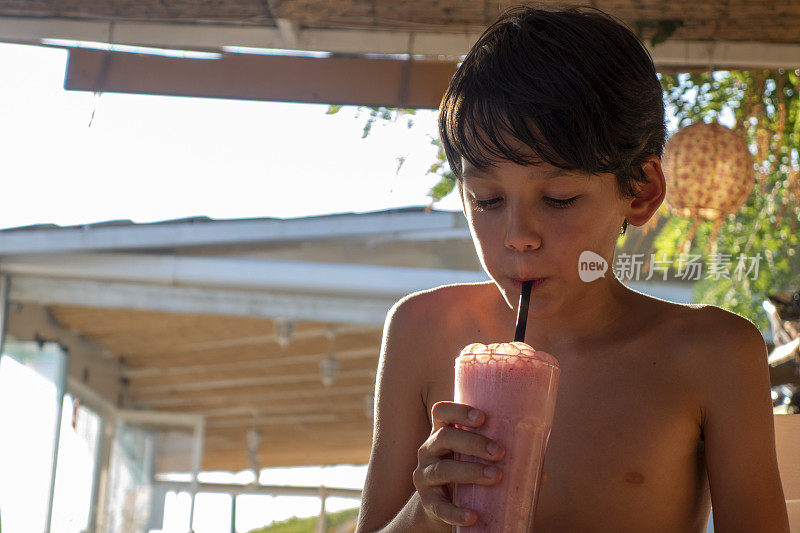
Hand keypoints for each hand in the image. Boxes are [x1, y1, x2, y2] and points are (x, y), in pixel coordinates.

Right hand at [413, 401, 504, 527]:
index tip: (483, 417)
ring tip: (495, 476)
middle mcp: (429, 450)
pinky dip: (456, 511)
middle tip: (499, 452)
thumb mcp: (476, 461)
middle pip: (444, 437)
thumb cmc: (466, 475)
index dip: (459, 411)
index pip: (442, 413)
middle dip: (473, 442)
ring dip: (470, 471)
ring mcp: (424, 476)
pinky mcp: (427, 502)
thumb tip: (541, 474)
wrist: (441, 507)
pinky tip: (473, 515)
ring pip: (442, 469)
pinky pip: (439, 506)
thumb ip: (503, 461)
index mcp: (442, 434)